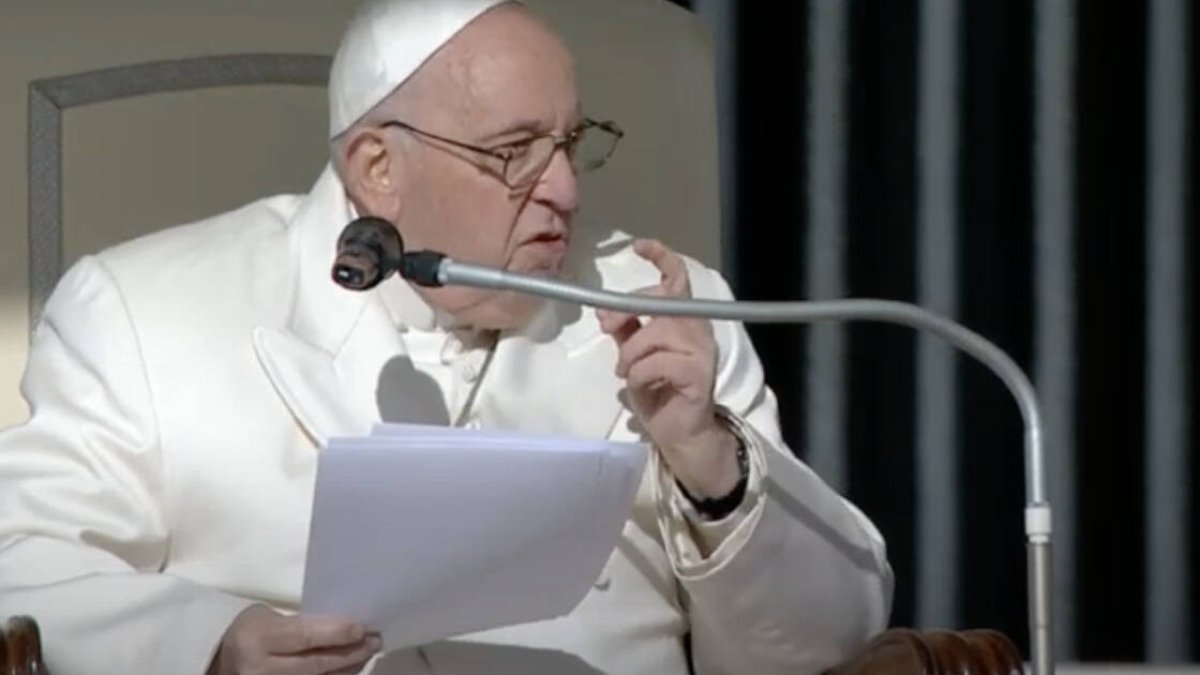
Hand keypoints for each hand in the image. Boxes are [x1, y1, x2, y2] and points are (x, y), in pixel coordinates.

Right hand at [207, 605, 381, 674]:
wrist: (220, 664)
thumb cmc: (250, 633)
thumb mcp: (269, 619)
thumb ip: (302, 625)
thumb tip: (347, 627)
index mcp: (256, 639)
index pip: (304, 637)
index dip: (336, 633)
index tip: (362, 628)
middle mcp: (260, 670)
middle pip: (316, 665)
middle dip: (351, 653)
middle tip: (374, 641)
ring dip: (348, 670)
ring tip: (365, 655)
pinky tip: (348, 671)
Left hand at [596, 239, 741, 498]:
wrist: (680, 434)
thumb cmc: (659, 393)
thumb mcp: (635, 356)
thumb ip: (625, 331)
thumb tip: (604, 310)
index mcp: (685, 320)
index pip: (678, 279)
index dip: (661, 258)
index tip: (639, 246)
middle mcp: (699, 330)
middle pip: (661, 302)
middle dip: (626, 310)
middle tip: (608, 328)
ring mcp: (702, 352)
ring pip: (656, 333)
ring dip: (631, 354)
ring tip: (626, 372)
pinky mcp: (698, 375)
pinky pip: (658, 362)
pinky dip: (640, 374)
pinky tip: (641, 386)